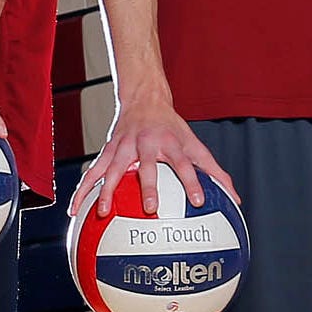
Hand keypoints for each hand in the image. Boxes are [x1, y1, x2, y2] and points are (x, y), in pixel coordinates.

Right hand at [70, 95, 230, 219]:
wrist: (144, 99)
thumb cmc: (172, 127)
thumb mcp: (195, 144)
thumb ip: (215, 172)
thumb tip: (235, 200)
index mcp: (170, 143)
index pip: (184, 164)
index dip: (192, 182)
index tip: (198, 202)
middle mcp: (146, 144)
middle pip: (146, 167)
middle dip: (148, 186)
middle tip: (150, 208)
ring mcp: (123, 147)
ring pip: (113, 170)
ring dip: (106, 190)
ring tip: (102, 212)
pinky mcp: (107, 151)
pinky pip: (93, 172)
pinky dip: (83, 190)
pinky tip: (75, 211)